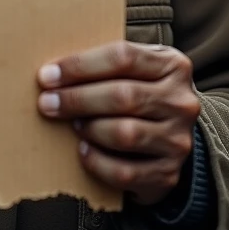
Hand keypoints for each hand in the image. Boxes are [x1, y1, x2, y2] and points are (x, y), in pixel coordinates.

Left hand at [37, 41, 199, 205]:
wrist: (171, 138)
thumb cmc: (140, 93)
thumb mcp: (135, 70)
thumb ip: (104, 64)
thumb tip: (52, 70)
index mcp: (172, 65)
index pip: (123, 57)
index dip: (80, 66)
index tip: (48, 75)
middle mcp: (181, 102)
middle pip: (123, 96)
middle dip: (77, 99)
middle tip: (47, 103)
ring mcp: (178, 139)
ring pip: (125, 134)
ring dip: (90, 128)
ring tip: (73, 124)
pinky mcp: (168, 173)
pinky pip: (125, 172)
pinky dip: (97, 162)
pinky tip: (83, 151)